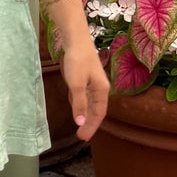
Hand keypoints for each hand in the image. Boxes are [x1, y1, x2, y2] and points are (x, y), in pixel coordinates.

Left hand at [55, 25, 109, 141]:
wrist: (76, 39)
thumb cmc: (78, 61)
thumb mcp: (76, 85)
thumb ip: (79, 104)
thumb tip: (81, 122)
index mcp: (102, 90)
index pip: (98, 114)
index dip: (91, 126)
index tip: (83, 137)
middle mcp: (100, 88)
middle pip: (96, 110)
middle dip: (89, 123)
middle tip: (80, 135)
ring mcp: (93, 82)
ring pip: (90, 103)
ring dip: (85, 114)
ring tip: (79, 125)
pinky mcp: (85, 77)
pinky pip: (84, 95)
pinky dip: (80, 103)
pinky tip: (74, 105)